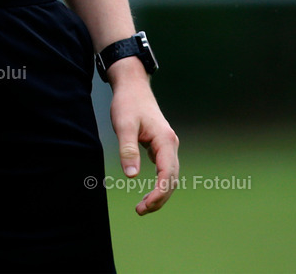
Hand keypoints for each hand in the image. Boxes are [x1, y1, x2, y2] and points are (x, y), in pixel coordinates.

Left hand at [107, 60, 179, 214]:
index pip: (167, 173)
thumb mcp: (124, 125)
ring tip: (143, 206)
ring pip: (170, 174)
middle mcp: (171, 143)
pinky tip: (148, 190)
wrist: (132, 85)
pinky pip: (164, 168)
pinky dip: (159, 182)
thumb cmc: (128, 102)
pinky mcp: (161, 144)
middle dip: (160, 197)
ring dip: (160, 192)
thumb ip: (127, 149)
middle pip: (172, 178)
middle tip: (141, 210)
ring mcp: (167, 144)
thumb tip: (131, 176)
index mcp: (165, 140)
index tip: (146, 205)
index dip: (159, 192)